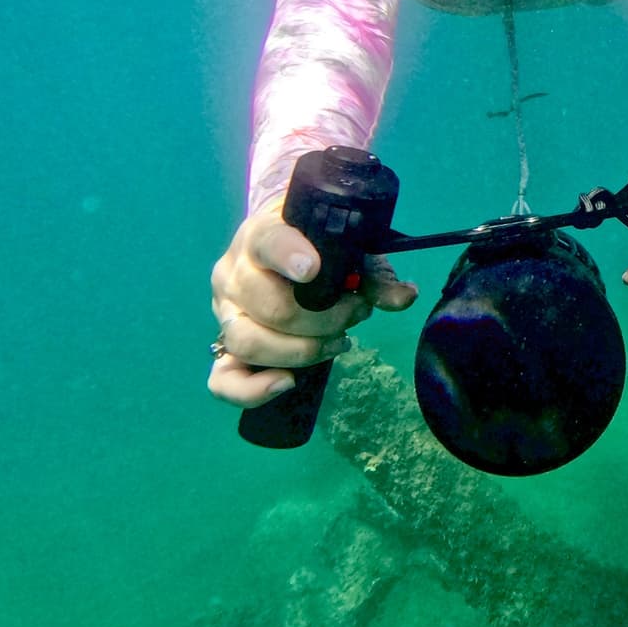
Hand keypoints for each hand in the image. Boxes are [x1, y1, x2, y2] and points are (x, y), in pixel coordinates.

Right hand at [207, 202, 417, 407]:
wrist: (282, 250)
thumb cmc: (318, 249)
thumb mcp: (349, 252)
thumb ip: (375, 275)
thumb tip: (404, 297)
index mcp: (262, 235)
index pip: (268, 242)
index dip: (288, 256)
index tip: (312, 269)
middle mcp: (233, 272)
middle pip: (271, 307)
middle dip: (326, 319)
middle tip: (355, 312)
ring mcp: (223, 312)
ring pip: (248, 342)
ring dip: (302, 351)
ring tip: (336, 342)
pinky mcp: (223, 346)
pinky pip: (223, 380)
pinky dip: (253, 390)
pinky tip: (288, 382)